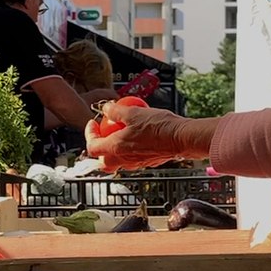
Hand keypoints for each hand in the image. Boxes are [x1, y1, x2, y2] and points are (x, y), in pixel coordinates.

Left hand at [84, 102, 206, 171]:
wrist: (182, 138)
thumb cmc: (159, 127)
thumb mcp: (133, 112)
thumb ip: (115, 111)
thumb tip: (106, 108)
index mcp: (115, 148)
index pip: (92, 147)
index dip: (89, 134)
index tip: (93, 123)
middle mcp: (124, 159)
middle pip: (102, 161)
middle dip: (100, 148)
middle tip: (103, 133)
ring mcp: (136, 163)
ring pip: (118, 161)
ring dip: (115, 148)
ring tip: (120, 131)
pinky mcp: (148, 161)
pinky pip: (132, 158)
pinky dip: (129, 148)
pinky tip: (137, 134)